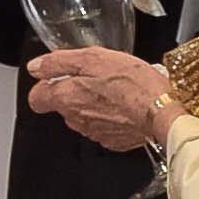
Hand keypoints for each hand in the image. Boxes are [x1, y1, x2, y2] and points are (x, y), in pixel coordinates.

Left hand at [26, 47, 175, 151]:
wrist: (161, 111)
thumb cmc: (132, 84)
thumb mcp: (92, 58)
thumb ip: (58, 62)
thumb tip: (37, 66)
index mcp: (66, 98)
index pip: (36, 98)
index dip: (45, 85)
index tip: (58, 77)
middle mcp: (76, 119)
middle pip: (63, 105)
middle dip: (75, 91)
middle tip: (97, 77)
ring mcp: (94, 132)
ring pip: (83, 115)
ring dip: (93, 102)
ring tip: (115, 89)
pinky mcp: (112, 140)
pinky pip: (103, 125)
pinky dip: (110, 115)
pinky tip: (124, 104)